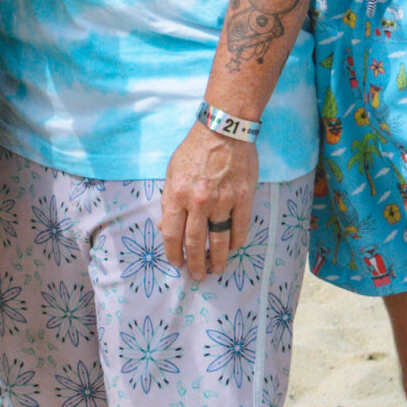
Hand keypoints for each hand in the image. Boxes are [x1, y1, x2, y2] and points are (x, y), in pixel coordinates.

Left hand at [161, 121, 255, 280]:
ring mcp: (222, 202)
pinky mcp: (242, 199)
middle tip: (197, 275)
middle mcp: (198, 202)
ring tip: (216, 269)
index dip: (173, 253)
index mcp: (176, 195)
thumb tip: (164, 226)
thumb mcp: (171, 172)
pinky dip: (236, 242)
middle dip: (195, 263)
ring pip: (219, 240)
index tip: (176, 263)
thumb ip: (169, 200)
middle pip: (195, 243)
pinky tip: (234, 248)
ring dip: (218, 259)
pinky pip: (240, 228)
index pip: (172, 233)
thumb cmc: (194, 150)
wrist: (223, 131)